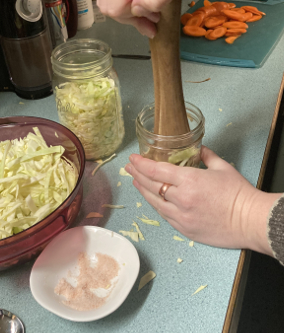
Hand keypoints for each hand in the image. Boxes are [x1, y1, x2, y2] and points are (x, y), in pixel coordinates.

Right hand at [97, 0, 199, 37]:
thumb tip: (137, 10)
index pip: (115, 5)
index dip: (132, 15)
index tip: (153, 13)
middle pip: (108, 5)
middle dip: (130, 16)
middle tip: (152, 17)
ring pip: (108, 3)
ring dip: (127, 13)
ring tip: (149, 12)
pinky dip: (126, 5)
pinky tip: (142, 5)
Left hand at [125, 146, 277, 254]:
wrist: (250, 221)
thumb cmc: (238, 193)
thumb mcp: (222, 167)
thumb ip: (205, 155)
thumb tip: (197, 149)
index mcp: (189, 181)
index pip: (157, 170)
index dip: (142, 164)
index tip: (133, 158)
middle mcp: (180, 199)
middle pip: (151, 185)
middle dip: (137, 174)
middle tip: (129, 167)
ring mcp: (180, 216)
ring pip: (154, 202)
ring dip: (143, 190)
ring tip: (135, 181)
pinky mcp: (183, 229)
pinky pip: (164, 215)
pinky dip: (156, 205)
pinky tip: (151, 198)